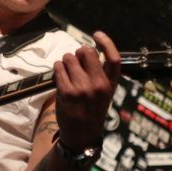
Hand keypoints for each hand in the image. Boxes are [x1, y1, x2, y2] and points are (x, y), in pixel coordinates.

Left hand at [52, 31, 120, 149]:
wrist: (81, 135)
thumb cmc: (91, 110)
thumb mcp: (104, 93)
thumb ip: (100, 73)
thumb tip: (86, 50)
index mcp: (110, 85)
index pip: (113, 58)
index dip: (106, 42)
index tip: (97, 35)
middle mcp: (98, 86)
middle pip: (87, 52)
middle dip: (79, 52)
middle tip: (77, 61)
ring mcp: (82, 89)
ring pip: (69, 58)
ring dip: (66, 61)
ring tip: (68, 73)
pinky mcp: (66, 92)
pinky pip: (59, 67)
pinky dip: (58, 68)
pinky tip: (61, 77)